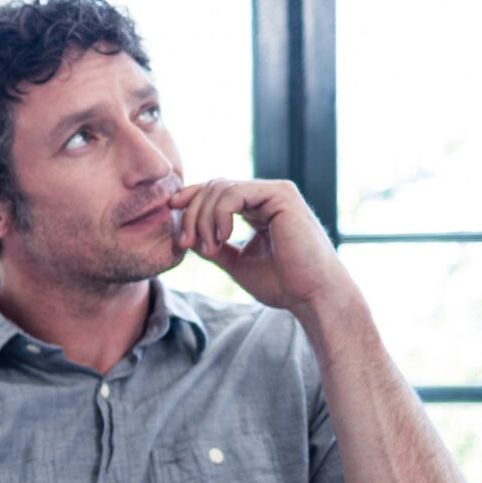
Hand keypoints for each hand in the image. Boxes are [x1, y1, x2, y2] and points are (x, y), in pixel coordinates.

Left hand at [169, 178, 353, 319]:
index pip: (216, 192)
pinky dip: (219, 214)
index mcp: (257, 209)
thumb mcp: (236, 263)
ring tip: (208, 247)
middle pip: (214, 187)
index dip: (191, 199)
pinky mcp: (281, 194)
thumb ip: (213, 247)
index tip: (171, 212)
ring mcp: (275, 192)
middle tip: (186, 244)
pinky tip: (222, 238)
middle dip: (192, 214)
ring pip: (220, 188)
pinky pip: (234, 193)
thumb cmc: (282, 284)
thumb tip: (185, 237)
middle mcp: (266, 196)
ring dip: (203, 219)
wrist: (311, 295)